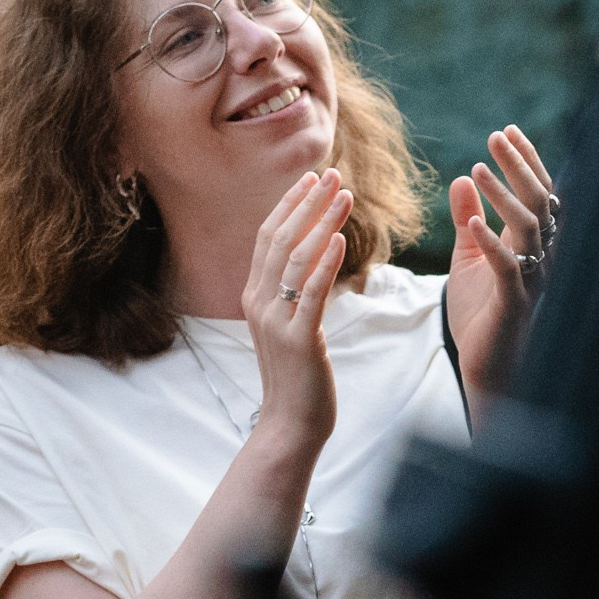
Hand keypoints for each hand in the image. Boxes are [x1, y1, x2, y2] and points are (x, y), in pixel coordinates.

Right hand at [243, 169, 352, 453]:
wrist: (290, 424)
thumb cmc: (297, 378)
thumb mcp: (288, 328)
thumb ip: (292, 294)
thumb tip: (313, 259)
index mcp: (253, 297)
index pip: (268, 238)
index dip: (289, 204)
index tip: (312, 178)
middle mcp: (258, 303)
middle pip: (279, 239)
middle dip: (306, 203)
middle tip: (331, 174)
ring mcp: (274, 321)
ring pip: (295, 259)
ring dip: (321, 223)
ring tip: (344, 196)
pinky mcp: (297, 339)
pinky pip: (311, 293)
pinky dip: (325, 263)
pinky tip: (341, 239)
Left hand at [445, 125, 556, 404]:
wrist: (488, 365)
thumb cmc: (482, 311)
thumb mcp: (469, 258)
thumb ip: (468, 220)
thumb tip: (462, 178)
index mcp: (531, 243)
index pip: (535, 193)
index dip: (524, 161)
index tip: (505, 131)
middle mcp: (540, 256)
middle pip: (538, 202)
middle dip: (518, 167)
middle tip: (495, 137)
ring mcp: (532, 278)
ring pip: (529, 230)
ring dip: (504, 198)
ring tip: (479, 170)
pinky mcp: (514, 302)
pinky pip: (508, 268)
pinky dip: (492, 243)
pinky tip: (474, 223)